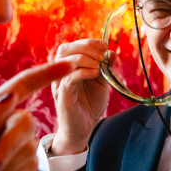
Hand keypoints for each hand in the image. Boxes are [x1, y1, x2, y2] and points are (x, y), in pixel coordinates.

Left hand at [0, 61, 72, 170]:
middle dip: (7, 149)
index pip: (23, 85)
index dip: (47, 73)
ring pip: (31, 145)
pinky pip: (34, 162)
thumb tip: (11, 93)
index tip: (68, 64)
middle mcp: (7, 120)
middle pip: (27, 123)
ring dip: (9, 164)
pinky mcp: (27, 159)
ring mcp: (18, 141)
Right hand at [50, 39, 113, 154]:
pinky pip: (69, 78)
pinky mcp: (62, 95)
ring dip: (85, 58)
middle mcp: (60, 72)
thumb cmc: (89, 104)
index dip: (88, 42)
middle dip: (86, 47)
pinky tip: (95, 73)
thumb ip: (105, 68)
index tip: (104, 45)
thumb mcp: (101, 83)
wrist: (82, 128)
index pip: (73, 45)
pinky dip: (83, 71)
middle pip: (65, 49)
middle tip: (101, 55)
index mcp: (68, 67)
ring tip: (99, 66)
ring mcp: (59, 83)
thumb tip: (111, 52)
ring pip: (65, 60)